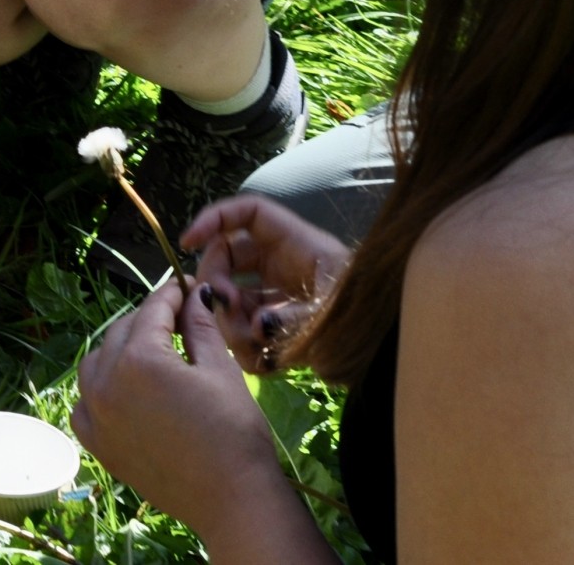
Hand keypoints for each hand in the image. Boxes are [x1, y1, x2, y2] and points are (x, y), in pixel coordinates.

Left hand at [72, 276, 275, 537]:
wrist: (231, 497)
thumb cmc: (233, 429)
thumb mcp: (219, 368)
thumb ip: (199, 325)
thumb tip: (194, 293)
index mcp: (139, 359)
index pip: (152, 310)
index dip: (172, 294)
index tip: (185, 286)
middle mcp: (106, 383)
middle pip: (122, 332)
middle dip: (148, 320)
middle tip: (178, 318)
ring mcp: (96, 417)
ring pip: (96, 364)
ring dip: (119, 350)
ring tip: (152, 352)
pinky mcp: (98, 446)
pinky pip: (85, 404)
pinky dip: (99, 389)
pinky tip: (124, 390)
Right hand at [181, 194, 351, 374]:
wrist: (386, 346)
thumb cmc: (366, 313)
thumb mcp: (335, 311)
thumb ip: (297, 318)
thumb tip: (260, 326)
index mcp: (294, 242)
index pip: (246, 213)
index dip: (213, 219)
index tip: (187, 243)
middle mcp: (281, 262)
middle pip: (228, 257)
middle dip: (217, 282)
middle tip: (220, 307)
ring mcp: (277, 291)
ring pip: (233, 296)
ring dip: (230, 321)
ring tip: (251, 345)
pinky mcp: (277, 321)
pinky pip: (247, 327)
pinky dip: (247, 346)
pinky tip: (263, 360)